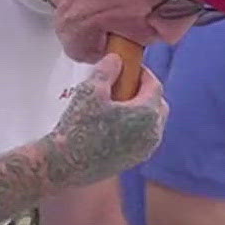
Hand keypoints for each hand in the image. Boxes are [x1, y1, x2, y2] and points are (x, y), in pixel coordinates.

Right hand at [45, 55, 168, 186]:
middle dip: (146, 92)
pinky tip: (116, 122)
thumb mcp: (91, 91)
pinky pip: (144, 137)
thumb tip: (116, 59)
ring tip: (119, 103)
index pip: (155, 86)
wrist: (65, 164)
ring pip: (153, 123)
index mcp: (147, 114)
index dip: (144, 73)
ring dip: (142, 110)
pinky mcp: (136, 160)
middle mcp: (153, 133)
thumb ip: (107, 71)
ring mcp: (146, 149)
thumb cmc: (78, 128)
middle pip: (159, 105)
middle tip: (127, 84)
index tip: (131, 67)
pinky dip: (137, 126)